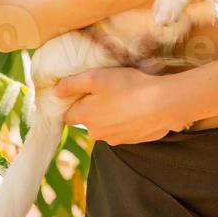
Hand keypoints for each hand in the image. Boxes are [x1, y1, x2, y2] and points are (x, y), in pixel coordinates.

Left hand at [54, 66, 180, 143]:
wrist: (162, 104)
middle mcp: (97, 133)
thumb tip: (55, 91)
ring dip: (111, 113)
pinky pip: (123, 128)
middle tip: (108, 89)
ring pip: (106, 124)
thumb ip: (72, 84)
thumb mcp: (96, 77)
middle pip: (88, 119)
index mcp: (85, 117)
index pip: (67, 114)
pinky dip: (127, 119)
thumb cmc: (128, 86)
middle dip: (94, 107)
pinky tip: (137, 105)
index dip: (72, 102)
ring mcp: (116, 139)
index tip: (82, 91)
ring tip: (125, 95)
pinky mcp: (133, 140)